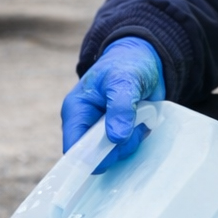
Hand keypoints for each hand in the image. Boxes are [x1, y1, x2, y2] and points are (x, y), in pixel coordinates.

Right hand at [61, 37, 165, 163]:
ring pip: (113, 156)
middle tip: (135, 126)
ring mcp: (100, 133)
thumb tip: (116, 138)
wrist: (144, 60)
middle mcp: (84, 125)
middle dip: (117, 147)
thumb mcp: (125, 81)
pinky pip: (124, 150)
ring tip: (140, 117)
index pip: (73, 147)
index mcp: (76, 111)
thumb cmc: (128, 65)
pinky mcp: (115, 136)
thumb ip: (120, 108)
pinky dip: (136, 140)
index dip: (89, 157)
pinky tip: (142, 123)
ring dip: (131, 142)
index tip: (112, 153)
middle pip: (95, 156)